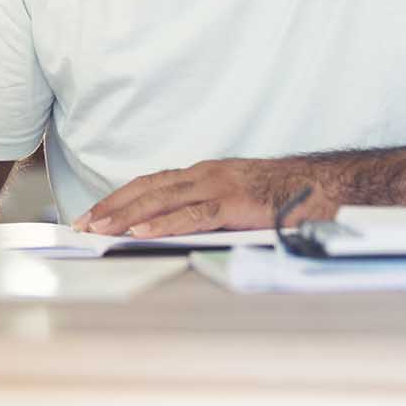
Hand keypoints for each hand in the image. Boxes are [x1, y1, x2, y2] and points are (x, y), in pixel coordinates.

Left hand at [72, 158, 336, 237]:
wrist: (324, 187)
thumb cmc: (282, 197)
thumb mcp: (235, 199)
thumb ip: (206, 210)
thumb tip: (171, 231)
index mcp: (203, 174)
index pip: (150, 183)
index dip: (118, 198)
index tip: (92, 214)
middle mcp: (204, 174)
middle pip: (146, 188)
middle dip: (110, 207)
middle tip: (82, 225)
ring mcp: (218, 186)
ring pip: (161, 200)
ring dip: (126, 215)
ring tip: (100, 230)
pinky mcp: (233, 203)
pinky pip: (191, 215)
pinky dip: (162, 223)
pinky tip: (140, 232)